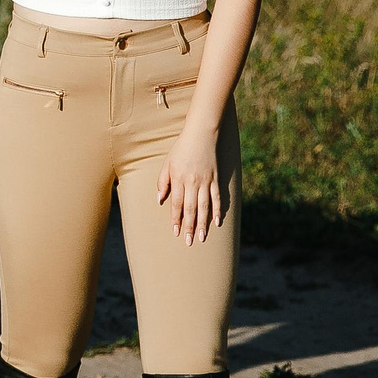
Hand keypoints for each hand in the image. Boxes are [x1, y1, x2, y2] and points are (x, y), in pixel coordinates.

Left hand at [155, 128, 226, 245]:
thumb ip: (162, 182)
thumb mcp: (167, 163)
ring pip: (204, 206)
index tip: (175, 232)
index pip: (176, 204)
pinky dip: (217, 210)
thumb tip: (159, 200)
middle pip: (190, 208)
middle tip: (189, 242)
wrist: (201, 134)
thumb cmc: (181, 149)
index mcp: (179, 179)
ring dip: (203, 224)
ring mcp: (206, 181)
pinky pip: (217, 198)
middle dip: (189, 227)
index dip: (176, 219)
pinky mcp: (216, 179)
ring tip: (202, 238)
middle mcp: (193, 182)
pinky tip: (217, 223)